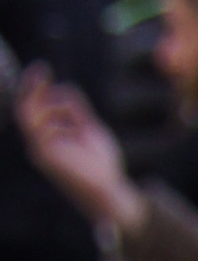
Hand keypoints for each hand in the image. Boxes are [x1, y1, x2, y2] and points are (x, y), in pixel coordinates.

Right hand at [16, 69, 133, 231]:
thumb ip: (75, 110)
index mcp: (47, 140)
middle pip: (23, 109)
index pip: (30, 109)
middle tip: (43, 68)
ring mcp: (38, 151)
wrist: (111, 191)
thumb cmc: (102, 165)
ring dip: (54, 107)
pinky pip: (41, 127)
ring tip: (79, 121)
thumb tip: (63, 88)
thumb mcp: (89, 128)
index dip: (32, 88)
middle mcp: (38, 145)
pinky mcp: (44, 156)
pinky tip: (78, 132)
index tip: (43, 69)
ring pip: (30, 115)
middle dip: (30, 86)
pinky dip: (60, 121)